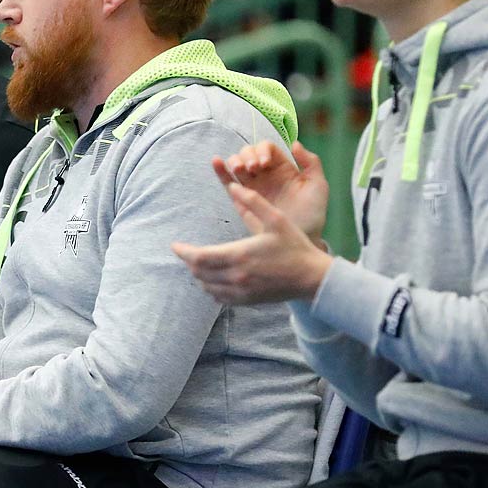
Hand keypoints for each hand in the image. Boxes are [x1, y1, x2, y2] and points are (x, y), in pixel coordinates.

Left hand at [173, 182, 333, 305]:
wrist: (311, 278)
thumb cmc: (295, 246)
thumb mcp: (276, 219)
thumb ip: (253, 201)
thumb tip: (232, 186)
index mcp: (239, 255)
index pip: (199, 257)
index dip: (183, 252)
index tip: (175, 246)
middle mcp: (236, 276)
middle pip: (198, 273)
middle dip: (189, 262)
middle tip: (185, 252)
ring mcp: (240, 291)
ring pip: (206, 286)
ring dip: (199, 275)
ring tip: (199, 263)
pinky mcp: (246, 300)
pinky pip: (219, 297)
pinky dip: (211, 288)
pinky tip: (214, 279)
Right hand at [211, 141, 329, 241]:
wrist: (300, 240)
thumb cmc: (312, 215)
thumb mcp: (318, 186)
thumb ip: (311, 163)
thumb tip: (294, 144)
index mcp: (283, 168)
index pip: (267, 148)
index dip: (263, 151)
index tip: (265, 164)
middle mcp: (265, 175)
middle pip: (249, 153)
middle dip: (248, 156)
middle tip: (253, 169)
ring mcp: (252, 187)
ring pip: (237, 165)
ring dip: (235, 162)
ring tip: (241, 170)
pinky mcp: (241, 200)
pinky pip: (227, 183)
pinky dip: (220, 170)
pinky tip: (216, 161)